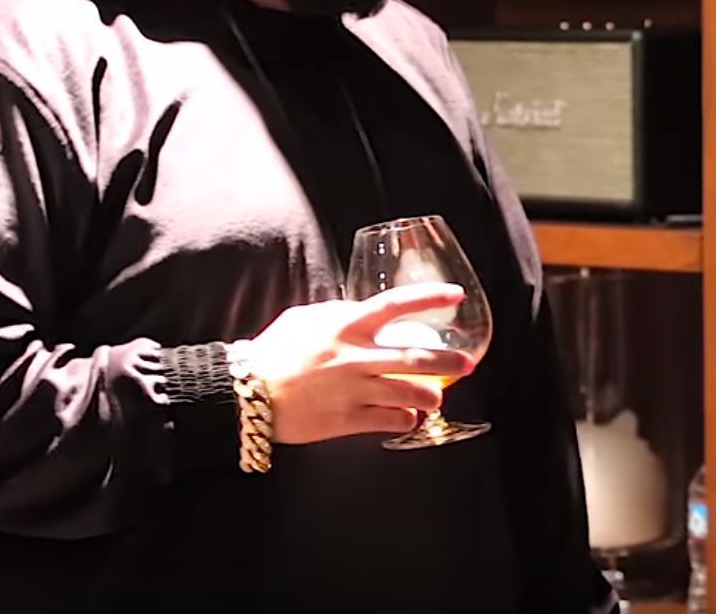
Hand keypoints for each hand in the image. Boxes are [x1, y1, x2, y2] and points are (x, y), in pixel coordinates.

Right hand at [246, 282, 474, 443]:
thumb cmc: (273, 351)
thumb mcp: (306, 318)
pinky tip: (409, 417)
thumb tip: (363, 311)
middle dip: (449, 361)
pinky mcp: (348, 420)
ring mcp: (354, 390)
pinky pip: (390, 421)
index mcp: (346, 326)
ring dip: (432, 396)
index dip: (429, 299)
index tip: (455, 296)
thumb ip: (339, 313)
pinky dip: (405, 419)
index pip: (397, 305)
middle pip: (416, 357)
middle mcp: (356, 357)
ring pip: (409, 394)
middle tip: (468, 363)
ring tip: (438, 396)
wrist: (247, 394)